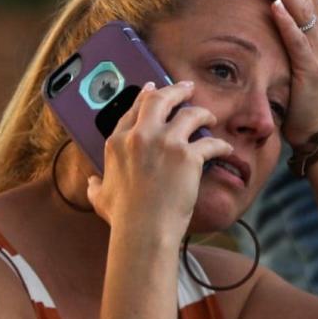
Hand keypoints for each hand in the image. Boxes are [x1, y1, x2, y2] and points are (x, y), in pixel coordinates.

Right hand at [87, 81, 232, 235]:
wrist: (143, 230)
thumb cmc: (122, 217)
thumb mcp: (100, 198)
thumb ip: (95, 186)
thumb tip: (91, 183)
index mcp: (117, 143)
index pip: (133, 111)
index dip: (144, 97)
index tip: (152, 89)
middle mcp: (140, 136)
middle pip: (159, 99)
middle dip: (176, 90)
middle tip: (187, 88)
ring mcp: (165, 144)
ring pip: (189, 114)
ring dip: (202, 112)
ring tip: (210, 117)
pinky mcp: (188, 156)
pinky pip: (211, 142)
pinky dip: (221, 145)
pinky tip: (226, 149)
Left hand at [260, 0, 317, 143]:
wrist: (316, 130)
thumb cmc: (297, 97)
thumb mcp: (290, 60)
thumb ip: (283, 38)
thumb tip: (264, 16)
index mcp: (314, 30)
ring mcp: (317, 51)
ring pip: (302, 10)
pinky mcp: (310, 71)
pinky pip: (297, 42)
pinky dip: (287, 22)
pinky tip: (275, 5)